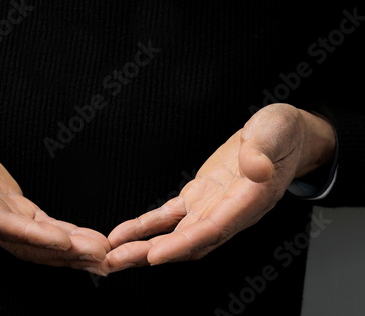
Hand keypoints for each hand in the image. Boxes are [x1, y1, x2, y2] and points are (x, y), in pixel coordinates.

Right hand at [0, 107, 109, 272]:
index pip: (1, 223)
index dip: (33, 235)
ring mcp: (0, 216)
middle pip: (25, 243)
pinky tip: (87, 242)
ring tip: (102, 256)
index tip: (64, 241)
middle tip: (100, 256)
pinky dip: (65, 238)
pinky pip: (41, 230)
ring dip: (70, 252)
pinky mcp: (13, 210)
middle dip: (63, 253)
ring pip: (36, 243)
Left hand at [103, 103, 335, 272]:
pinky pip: (168, 216)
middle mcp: (229, 212)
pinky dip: (145, 225)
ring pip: (174, 235)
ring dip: (143, 247)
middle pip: (187, 242)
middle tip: (114, 262)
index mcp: (249, 200)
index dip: (183, 244)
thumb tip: (257, 169)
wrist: (281, 137)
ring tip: (112, 255)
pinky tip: (123, 234)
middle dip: (150, 254)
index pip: (214, 228)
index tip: (153, 256)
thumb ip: (264, 151)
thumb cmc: (282, 134)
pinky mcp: (198, 197)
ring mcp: (211, 207)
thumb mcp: (276, 131)